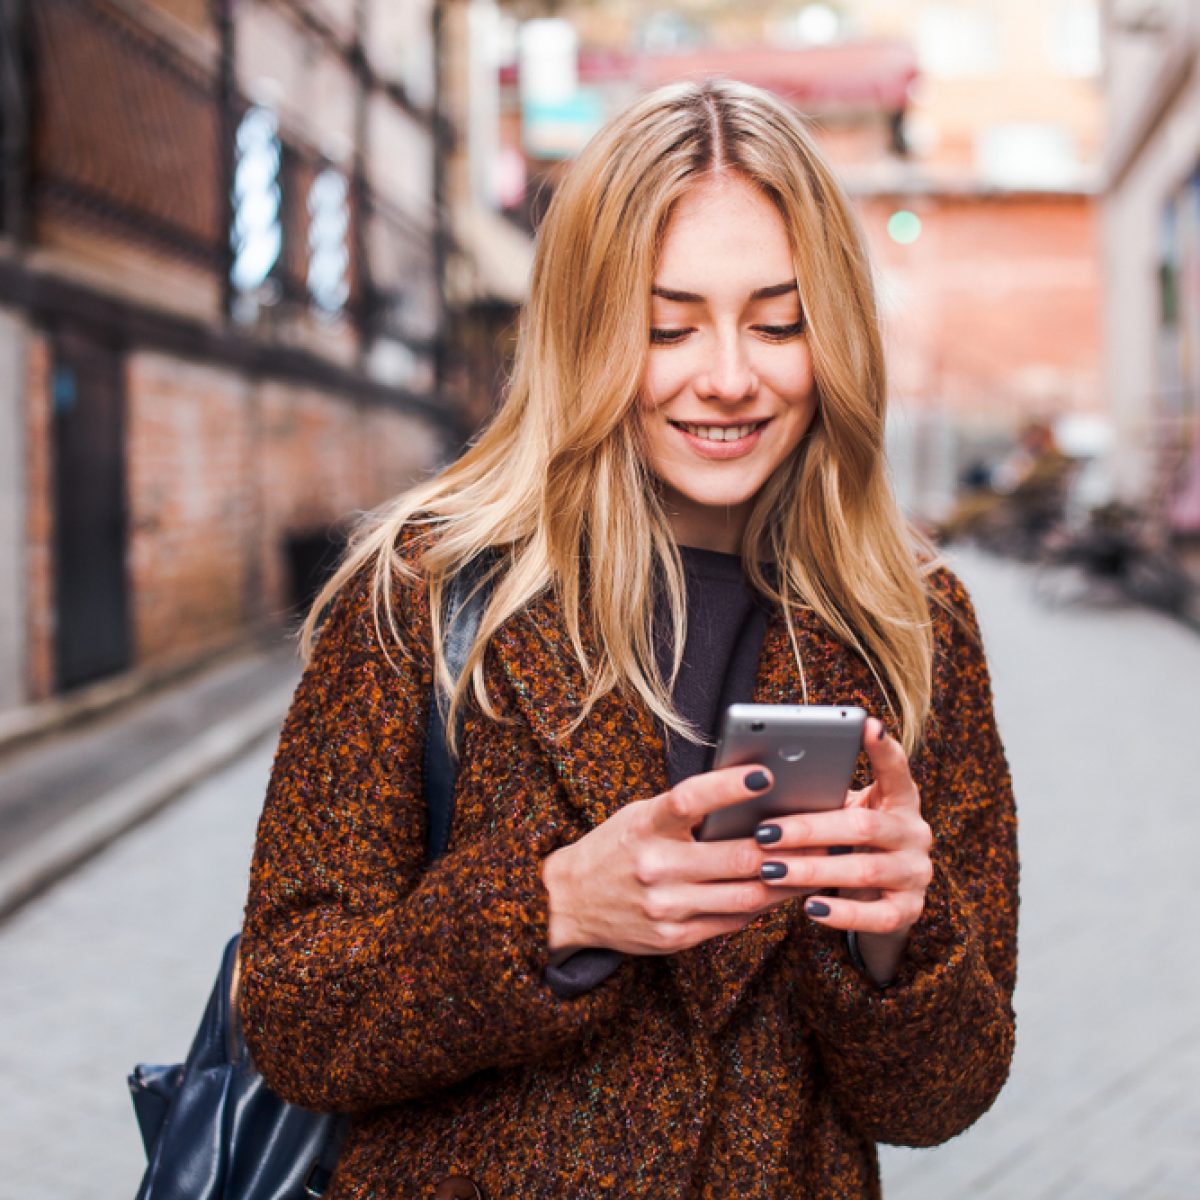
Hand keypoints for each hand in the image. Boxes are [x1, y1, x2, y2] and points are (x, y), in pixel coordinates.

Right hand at [541, 765, 800, 957]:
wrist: (568, 902)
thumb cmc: (616, 847)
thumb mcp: (641, 815)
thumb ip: (687, 810)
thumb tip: (753, 796)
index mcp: (645, 825)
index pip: (690, 799)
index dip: (729, 788)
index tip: (766, 775)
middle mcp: (655, 867)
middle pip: (735, 857)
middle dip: (786, 847)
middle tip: (823, 831)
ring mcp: (665, 907)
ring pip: (746, 895)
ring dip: (787, 880)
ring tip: (817, 863)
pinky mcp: (674, 938)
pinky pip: (733, 921)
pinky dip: (763, 905)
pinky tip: (783, 890)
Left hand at [754, 717, 932, 981]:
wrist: (879, 896)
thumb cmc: (848, 842)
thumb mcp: (842, 813)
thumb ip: (822, 798)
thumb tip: (761, 781)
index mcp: (899, 800)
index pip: (896, 769)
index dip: (883, 748)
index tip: (866, 724)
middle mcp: (915, 833)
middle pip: (863, 826)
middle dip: (809, 829)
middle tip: (764, 831)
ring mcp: (916, 874)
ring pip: (865, 870)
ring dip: (812, 870)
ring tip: (770, 869)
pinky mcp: (908, 911)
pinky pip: (875, 916)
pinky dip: (841, 913)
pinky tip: (810, 908)